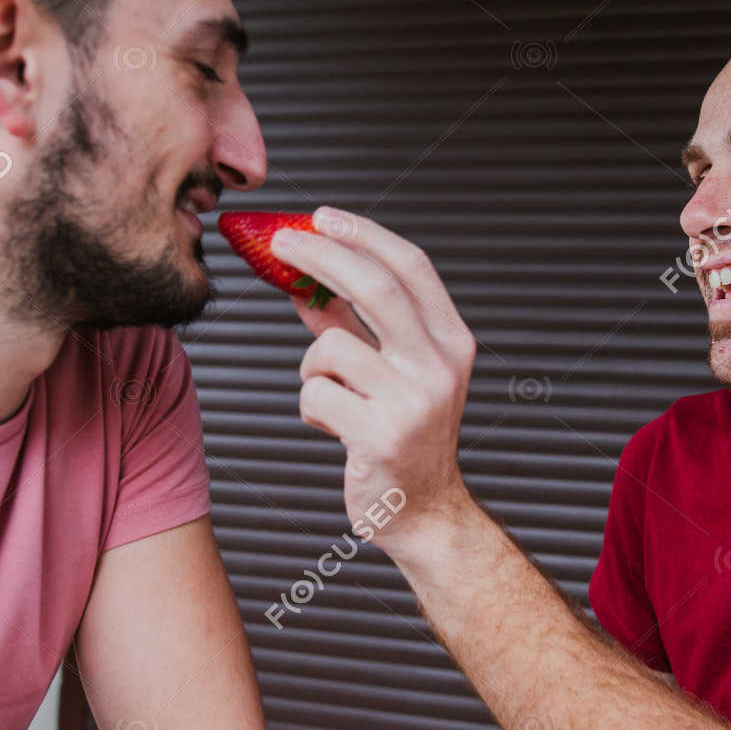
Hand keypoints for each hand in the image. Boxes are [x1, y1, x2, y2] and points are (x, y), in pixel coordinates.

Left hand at [270, 207, 477, 552]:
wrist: (424, 512)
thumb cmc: (402, 437)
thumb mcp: (387, 372)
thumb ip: (351, 326)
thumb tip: (304, 280)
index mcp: (451, 342)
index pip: (411, 267)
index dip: (364, 234)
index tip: (322, 216)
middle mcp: (439, 366)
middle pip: (374, 287)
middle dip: (320, 256)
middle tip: (279, 243)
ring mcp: (413, 401)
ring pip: (330, 348)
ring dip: (312, 368)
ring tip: (331, 396)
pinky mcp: (380, 434)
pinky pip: (315, 394)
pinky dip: (311, 407)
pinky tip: (335, 427)